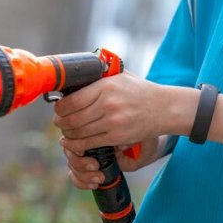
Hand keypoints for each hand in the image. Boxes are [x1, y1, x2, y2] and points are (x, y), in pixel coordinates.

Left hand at [52, 72, 167, 151]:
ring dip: (67, 134)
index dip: (59, 108)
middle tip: (58, 122)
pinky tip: (73, 142)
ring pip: (78, 133)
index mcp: (105, 87)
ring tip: (66, 132)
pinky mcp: (117, 137)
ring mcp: (112, 122)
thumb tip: (72, 78)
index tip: (58, 109)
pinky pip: (89, 144)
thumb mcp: (119, 76)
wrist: (164, 108)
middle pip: (72, 119)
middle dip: (60, 123)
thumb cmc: (139, 91)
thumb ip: (98, 76)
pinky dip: (77, 145)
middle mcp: (108, 104)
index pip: (72, 101)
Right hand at [61, 137, 161, 188]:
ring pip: (71, 164)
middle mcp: (87, 139)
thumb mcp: (139, 135)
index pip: (75, 135)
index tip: (86, 154)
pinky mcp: (88, 168)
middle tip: (95, 167)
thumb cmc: (143, 137)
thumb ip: (129, 138)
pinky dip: (81, 182)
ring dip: (82, 174)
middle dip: (79, 162)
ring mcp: (86, 154)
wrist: (146, 148)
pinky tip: (94, 184)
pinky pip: (75, 176)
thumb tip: (119, 146)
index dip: (76, 146)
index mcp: (96, 127)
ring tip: (99, 179)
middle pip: (69, 151)